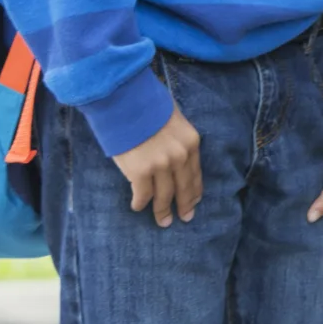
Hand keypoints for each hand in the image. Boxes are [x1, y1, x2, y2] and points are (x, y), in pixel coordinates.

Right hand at [113, 105, 201, 227]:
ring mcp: (161, 165)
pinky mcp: (141, 172)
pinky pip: (143, 195)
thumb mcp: (174, 121)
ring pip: (164, 196)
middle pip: (183, 187)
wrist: (127, 102)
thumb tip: (176, 160)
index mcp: (191, 142)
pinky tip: (138, 207)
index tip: (195, 203)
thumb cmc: (148, 108)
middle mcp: (180, 155)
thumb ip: (178, 141)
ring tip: (162, 221)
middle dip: (184, 205)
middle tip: (185, 218)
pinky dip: (140, 203)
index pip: (195, 173)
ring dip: (163, 210)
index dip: (195, 191)